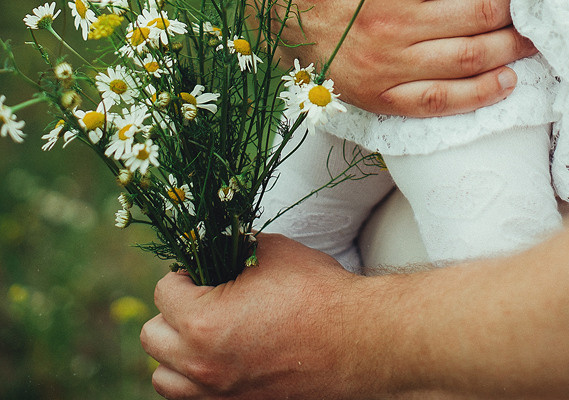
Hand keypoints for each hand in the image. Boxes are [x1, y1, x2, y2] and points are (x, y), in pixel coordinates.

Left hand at [142, 235, 377, 399]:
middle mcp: (201, 366)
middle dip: (171, 311)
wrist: (356, 341)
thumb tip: (222, 242)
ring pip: (163, 377)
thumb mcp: (271, 252)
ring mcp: (217, 394)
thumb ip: (236, 247)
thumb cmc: (316, 293)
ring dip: (175, 351)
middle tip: (201, 295)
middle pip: (153, 337)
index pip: (162, 292)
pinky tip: (221, 355)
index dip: (182, 273)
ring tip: (205, 329)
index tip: (202, 268)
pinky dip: (194, 377)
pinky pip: (190, 398)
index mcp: (203, 323)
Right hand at [264, 0, 533, 115]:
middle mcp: (394, 25)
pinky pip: (440, 101)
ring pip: (469, 59)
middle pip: (481, 15)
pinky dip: (480, 95)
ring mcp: (387, 65)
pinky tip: (507, 80)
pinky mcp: (380, 95)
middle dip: (518, 3)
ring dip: (512, 48)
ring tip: (533, 34)